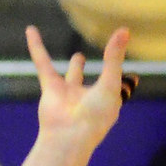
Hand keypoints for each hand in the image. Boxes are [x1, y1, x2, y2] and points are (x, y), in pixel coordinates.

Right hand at [25, 25, 129, 148]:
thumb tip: (124, 30)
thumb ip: (114, 58)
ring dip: (75, 67)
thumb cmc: (94, 115)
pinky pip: (43, 64)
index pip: (119, 88)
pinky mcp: (51, 90)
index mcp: (108, 101)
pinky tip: (30, 30)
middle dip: (100, 76)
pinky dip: (36, 47)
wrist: (68, 135)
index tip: (134, 77)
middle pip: (97, 84)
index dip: (126, 83)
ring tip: (78, 56)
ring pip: (72, 76)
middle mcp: (90, 98)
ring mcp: (70, 95)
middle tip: (108, 65)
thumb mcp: (110, 84)